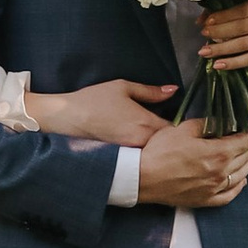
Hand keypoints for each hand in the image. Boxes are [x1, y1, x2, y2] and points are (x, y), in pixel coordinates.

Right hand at [33, 77, 176, 147]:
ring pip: (155, 153)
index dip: (181, 127)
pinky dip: (144, 153)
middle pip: (168, 145)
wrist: (67, 119)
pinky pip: (141, 158)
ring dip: (158, 147)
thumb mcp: (123, 87)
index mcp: (146, 124)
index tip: (179, 121)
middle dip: (171, 140)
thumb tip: (173, 90)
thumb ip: (151, 91)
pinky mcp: (121, 160)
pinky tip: (138, 144)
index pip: (176, 131)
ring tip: (154, 138)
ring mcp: (131, 154)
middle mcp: (142, 143)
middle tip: (169, 130)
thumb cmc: (93, 101)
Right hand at [135, 118, 247, 207]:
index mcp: (218, 152)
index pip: (245, 141)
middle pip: (246, 157)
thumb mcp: (182, 129)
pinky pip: (229, 195)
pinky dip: (239, 187)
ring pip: (241, 175)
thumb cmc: (160, 152)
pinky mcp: (205, 200)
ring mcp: (214, 188)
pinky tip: (242, 181)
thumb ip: (205, 124)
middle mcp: (221, 172)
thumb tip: (220, 121)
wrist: (143, 178)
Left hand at [201, 0, 247, 72]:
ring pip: (245, 44)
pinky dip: (233, 63)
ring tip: (204, 52)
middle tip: (203, 35)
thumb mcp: (246, 10)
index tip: (207, 22)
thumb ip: (223, 12)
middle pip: (243, 27)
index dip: (223, 16)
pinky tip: (218, 65)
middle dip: (220, 31)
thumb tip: (200, 21)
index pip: (242, 9)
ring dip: (222, 48)